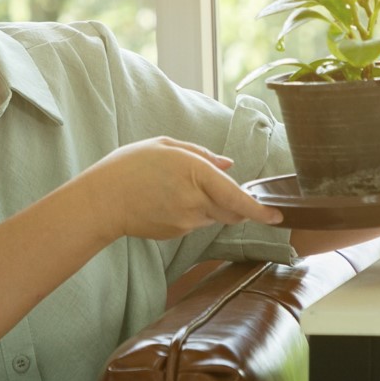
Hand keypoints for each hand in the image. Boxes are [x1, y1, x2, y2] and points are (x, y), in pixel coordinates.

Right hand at [74, 136, 284, 240]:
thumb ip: (202, 154)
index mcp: (195, 173)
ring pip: (213, 216)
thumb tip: (228, 165)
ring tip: (175, 188)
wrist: (102, 200)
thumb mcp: (165, 146)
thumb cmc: (130, 166)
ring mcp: (186, 221)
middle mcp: (195, 201)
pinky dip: (190, 212)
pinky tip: (166, 200)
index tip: (278, 217)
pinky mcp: (176, 233)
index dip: (260, 210)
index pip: (237, 198)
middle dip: (236, 205)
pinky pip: (194, 223)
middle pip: (232, 211)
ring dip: (209, 205)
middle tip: (218, 188)